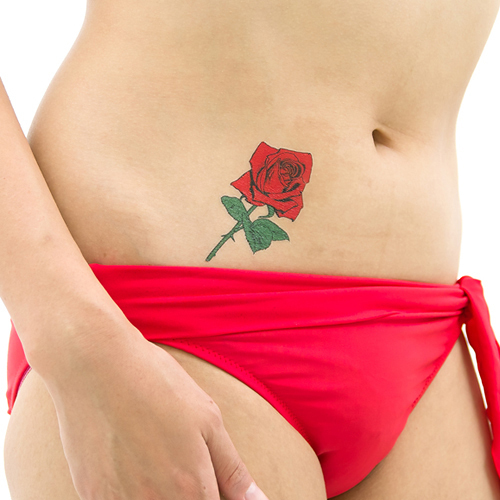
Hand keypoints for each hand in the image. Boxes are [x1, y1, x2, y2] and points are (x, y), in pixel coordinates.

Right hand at [39, 321, 268, 499]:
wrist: (95, 364)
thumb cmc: (156, 385)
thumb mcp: (207, 420)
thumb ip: (232, 471)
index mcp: (189, 490)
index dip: (216, 493)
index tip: (208, 473)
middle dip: (191, 490)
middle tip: (179, 454)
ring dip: (159, 489)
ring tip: (154, 450)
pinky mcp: (90, 494)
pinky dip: (130, 487)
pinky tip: (129, 454)